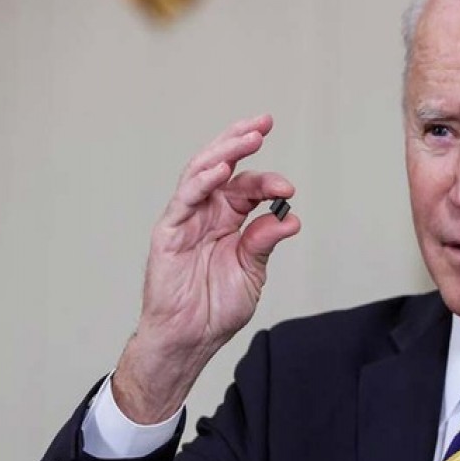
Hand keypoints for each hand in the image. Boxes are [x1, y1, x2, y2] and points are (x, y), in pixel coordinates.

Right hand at [113, 114, 299, 422]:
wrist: (191, 338)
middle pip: (222, 166)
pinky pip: (183, 200)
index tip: (289, 188)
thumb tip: (291, 217)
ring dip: (224, 152)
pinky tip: (221, 170)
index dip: (268, 181)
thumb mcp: (252, 272)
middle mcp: (207, 213)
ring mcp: (186, 219)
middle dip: (241, 141)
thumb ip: (265, 242)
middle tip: (264, 122)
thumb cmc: (218, 307)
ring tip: (247, 137)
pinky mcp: (169, 232)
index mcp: (229, 220)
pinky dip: (201, 182)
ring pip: (201, 173)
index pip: (248, 188)